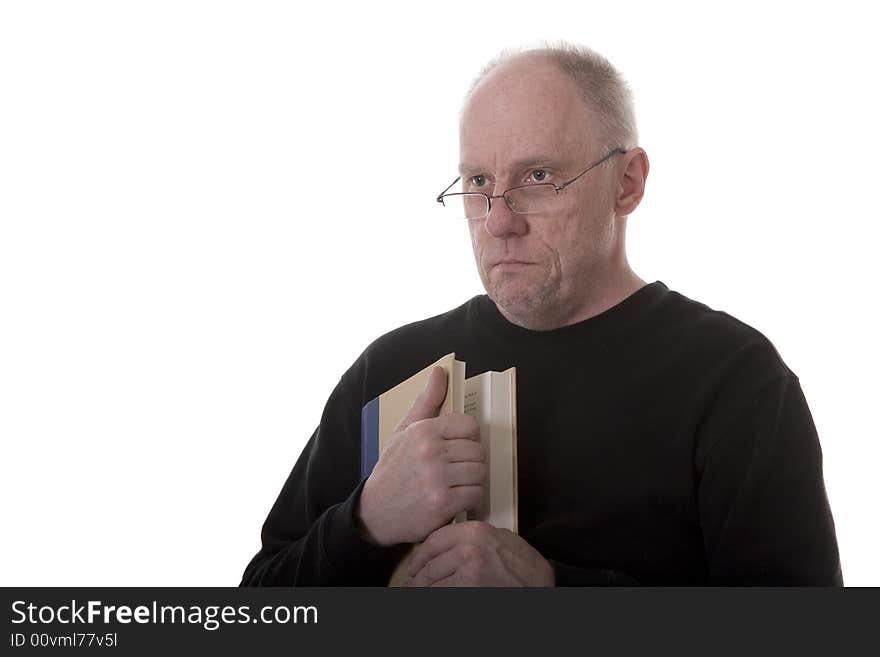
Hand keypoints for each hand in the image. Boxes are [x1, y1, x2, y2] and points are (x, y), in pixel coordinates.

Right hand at [356, 367, 485, 545]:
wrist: (374, 512)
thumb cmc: (393, 470)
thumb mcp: (403, 431)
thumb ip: (426, 401)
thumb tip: (440, 371)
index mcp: (423, 431)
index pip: (470, 426)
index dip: (467, 438)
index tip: (457, 449)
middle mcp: (430, 452)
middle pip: (477, 450)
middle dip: (470, 462)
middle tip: (456, 471)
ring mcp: (436, 478)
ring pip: (480, 472)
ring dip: (472, 481)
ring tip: (455, 484)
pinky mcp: (442, 503)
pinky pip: (476, 494)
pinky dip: (470, 500)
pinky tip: (455, 499)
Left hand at [404, 521, 554, 586]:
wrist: (540, 583)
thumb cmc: (524, 564)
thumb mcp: (499, 538)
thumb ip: (473, 537)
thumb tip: (449, 545)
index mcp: (474, 529)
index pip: (435, 539)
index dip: (420, 555)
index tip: (414, 564)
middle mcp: (468, 544)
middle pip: (430, 561)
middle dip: (417, 576)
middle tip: (409, 584)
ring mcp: (468, 565)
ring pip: (433, 579)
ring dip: (421, 588)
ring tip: (413, 592)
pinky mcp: (470, 585)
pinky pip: (442, 591)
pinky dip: (434, 595)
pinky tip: (430, 596)